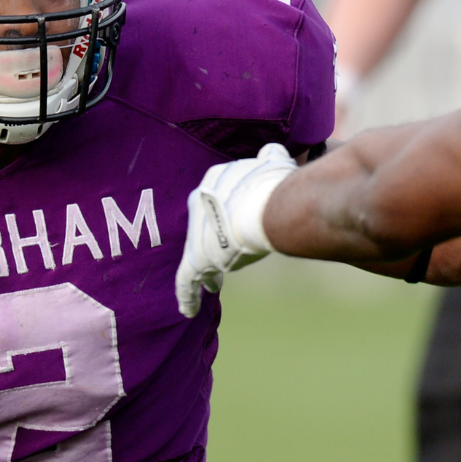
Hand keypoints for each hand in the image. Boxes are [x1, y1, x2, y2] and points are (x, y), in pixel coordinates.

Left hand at [176, 143, 297, 317]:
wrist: (264, 207)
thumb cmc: (273, 186)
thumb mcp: (273, 163)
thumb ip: (270, 159)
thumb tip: (273, 152)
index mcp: (214, 180)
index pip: (216, 199)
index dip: (226, 215)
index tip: (234, 225)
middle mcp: (199, 202)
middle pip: (205, 225)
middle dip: (214, 239)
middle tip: (225, 252)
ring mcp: (195, 232)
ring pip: (197, 253)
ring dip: (206, 268)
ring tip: (213, 284)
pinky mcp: (196, 260)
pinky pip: (186, 281)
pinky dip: (188, 295)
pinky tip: (189, 309)